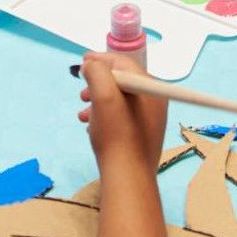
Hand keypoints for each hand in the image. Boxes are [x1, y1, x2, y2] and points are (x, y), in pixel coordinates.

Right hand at [78, 53, 167, 171]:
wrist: (127, 177)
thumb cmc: (117, 135)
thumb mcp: (103, 95)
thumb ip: (97, 72)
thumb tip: (91, 65)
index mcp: (151, 87)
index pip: (124, 63)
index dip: (101, 59)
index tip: (82, 61)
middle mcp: (155, 101)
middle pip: (122, 81)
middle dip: (98, 83)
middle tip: (81, 93)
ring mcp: (150, 119)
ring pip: (119, 100)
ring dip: (97, 101)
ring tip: (82, 113)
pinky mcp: (142, 134)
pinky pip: (121, 116)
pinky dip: (104, 116)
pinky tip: (91, 126)